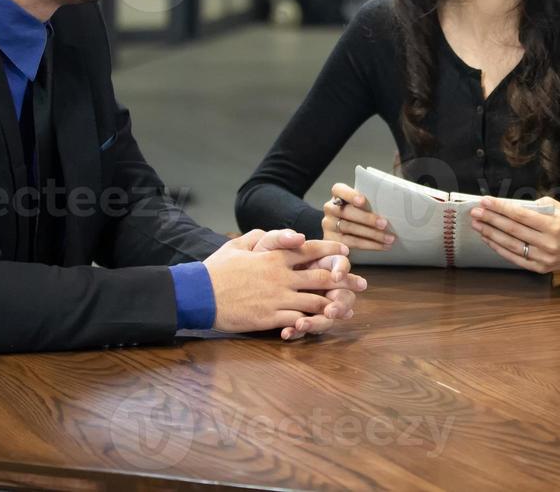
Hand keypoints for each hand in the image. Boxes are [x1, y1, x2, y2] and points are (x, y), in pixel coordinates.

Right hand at [202, 237, 367, 337]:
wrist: (198, 294)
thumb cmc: (215, 269)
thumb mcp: (237, 245)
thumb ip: (261, 237)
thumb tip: (279, 234)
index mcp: (274, 256)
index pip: (310, 250)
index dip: (331, 250)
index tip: (346, 252)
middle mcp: (280, 276)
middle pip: (321, 276)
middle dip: (343, 280)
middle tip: (361, 283)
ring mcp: (277, 298)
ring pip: (314, 301)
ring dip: (334, 305)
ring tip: (348, 308)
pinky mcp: (269, 318)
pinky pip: (297, 321)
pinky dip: (312, 323)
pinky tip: (323, 324)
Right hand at [321, 182, 395, 250]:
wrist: (346, 232)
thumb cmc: (359, 214)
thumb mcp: (361, 205)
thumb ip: (369, 203)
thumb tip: (391, 204)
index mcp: (337, 195)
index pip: (339, 190)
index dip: (350, 195)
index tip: (362, 201)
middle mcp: (330, 209)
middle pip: (347, 212)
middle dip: (367, 219)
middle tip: (384, 224)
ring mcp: (328, 225)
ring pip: (350, 228)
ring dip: (372, 234)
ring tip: (389, 238)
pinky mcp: (332, 240)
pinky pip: (351, 243)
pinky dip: (369, 245)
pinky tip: (381, 246)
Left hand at [469, 196, 559, 272]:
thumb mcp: (559, 209)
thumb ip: (535, 207)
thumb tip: (510, 207)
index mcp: (553, 226)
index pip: (520, 216)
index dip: (501, 208)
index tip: (486, 201)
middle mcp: (548, 244)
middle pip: (512, 230)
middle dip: (491, 220)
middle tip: (476, 212)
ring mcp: (543, 258)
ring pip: (511, 245)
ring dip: (491, 234)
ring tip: (478, 225)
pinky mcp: (540, 268)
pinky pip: (515, 258)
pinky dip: (500, 249)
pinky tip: (489, 239)